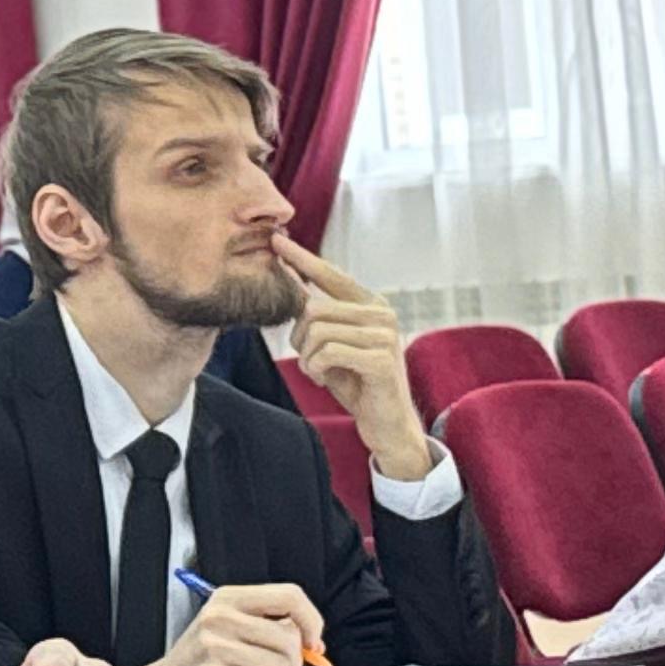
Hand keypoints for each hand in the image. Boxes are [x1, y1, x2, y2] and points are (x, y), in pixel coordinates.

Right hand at [124, 583, 324, 665]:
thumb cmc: (201, 663)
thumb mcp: (231, 630)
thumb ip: (271, 627)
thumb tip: (313, 643)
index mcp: (228, 598)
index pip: (290, 596)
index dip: (312, 621)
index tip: (313, 643)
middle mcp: (219, 616)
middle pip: (289, 639)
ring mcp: (213, 646)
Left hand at [277, 239, 433, 476]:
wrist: (388, 425)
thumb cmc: (358, 384)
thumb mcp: (335, 344)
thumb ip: (320, 316)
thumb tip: (290, 279)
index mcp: (372, 305)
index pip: (332, 275)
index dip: (303, 259)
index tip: (276, 240)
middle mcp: (382, 314)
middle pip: (314, 308)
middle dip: (300, 338)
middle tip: (309, 361)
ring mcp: (384, 335)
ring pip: (318, 331)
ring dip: (308, 359)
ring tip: (320, 373)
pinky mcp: (380, 359)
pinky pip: (327, 352)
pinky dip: (316, 369)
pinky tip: (325, 380)